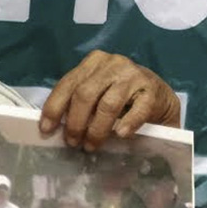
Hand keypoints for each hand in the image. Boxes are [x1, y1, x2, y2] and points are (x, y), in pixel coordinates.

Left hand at [40, 50, 180, 151]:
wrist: (160, 96)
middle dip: (75, 121)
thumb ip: (78, 103)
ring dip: (96, 128)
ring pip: (108, 103)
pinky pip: (138, 109)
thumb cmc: (121, 98)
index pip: (68, 84)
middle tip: (73, 142)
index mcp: (93, 63)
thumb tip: (54, 127)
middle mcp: (112, 64)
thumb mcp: (97, 94)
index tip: (46, 129)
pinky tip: (121, 135)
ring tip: (91, 145)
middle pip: (85, 93)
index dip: (54, 107)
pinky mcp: (152, 90)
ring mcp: (133, 75)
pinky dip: (128, 123)